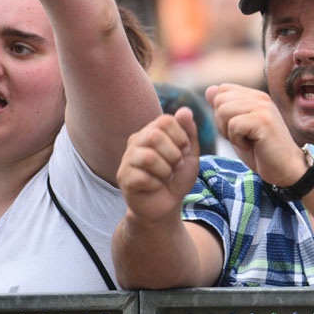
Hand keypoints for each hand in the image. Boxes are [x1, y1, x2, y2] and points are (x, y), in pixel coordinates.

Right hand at [117, 108, 200, 223]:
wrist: (166, 204)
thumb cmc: (177, 176)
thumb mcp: (190, 154)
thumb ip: (189, 132)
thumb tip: (185, 110)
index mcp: (152, 131)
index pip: (166, 121)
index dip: (181, 136)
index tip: (184, 150)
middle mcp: (136, 141)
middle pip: (154, 136)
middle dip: (173, 154)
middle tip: (176, 165)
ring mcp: (127, 159)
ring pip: (148, 158)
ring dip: (165, 171)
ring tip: (166, 177)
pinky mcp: (123, 177)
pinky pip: (142, 177)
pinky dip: (156, 184)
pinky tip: (155, 186)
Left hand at [206, 83, 306, 186]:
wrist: (285, 168)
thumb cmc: (262, 151)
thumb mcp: (238, 128)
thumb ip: (225, 108)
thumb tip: (210, 89)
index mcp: (255, 96)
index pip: (222, 89)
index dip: (220, 111)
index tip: (236, 128)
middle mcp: (260, 97)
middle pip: (220, 100)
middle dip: (222, 122)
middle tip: (241, 136)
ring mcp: (263, 107)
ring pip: (223, 111)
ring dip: (229, 132)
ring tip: (246, 140)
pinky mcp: (264, 120)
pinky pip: (233, 125)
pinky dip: (237, 140)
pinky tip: (250, 145)